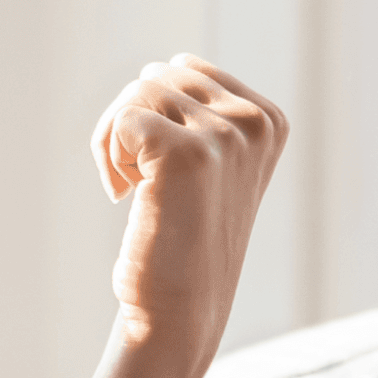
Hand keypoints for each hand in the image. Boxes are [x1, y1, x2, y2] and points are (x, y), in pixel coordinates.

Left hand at [91, 53, 287, 361]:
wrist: (179, 312)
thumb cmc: (184, 243)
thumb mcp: (213, 169)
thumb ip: (203, 114)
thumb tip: (165, 65)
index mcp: (270, 120)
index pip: (184, 70)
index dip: (155, 114)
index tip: (159, 166)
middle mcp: (255, 123)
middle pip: (158, 77)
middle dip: (130, 123)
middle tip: (133, 178)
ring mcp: (225, 136)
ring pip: (136, 94)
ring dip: (115, 142)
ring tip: (130, 188)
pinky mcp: (186, 154)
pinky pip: (121, 120)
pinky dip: (107, 156)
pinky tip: (125, 195)